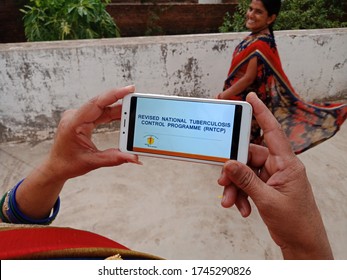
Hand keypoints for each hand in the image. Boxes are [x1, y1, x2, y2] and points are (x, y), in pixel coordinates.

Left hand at [12, 86, 139, 219]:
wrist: (55, 167)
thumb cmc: (68, 164)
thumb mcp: (92, 162)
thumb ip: (114, 158)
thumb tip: (133, 157)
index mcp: (74, 123)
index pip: (97, 103)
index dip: (114, 95)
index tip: (129, 89)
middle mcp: (75, 116)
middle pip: (101, 103)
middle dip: (120, 100)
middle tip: (137, 99)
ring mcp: (78, 117)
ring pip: (102, 107)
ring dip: (118, 108)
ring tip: (134, 109)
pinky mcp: (82, 120)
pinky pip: (100, 113)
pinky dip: (112, 114)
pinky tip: (123, 115)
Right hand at [218, 92, 332, 258]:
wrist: (302, 243)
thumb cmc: (295, 222)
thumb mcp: (268, 200)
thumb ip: (246, 180)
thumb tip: (229, 164)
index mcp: (287, 163)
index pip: (273, 132)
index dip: (262, 113)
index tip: (251, 98)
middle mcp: (279, 166)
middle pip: (249, 157)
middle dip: (233, 171)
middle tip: (222, 183)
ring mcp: (272, 177)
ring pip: (245, 172)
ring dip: (235, 187)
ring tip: (230, 202)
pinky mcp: (266, 188)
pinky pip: (247, 184)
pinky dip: (241, 195)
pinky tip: (240, 208)